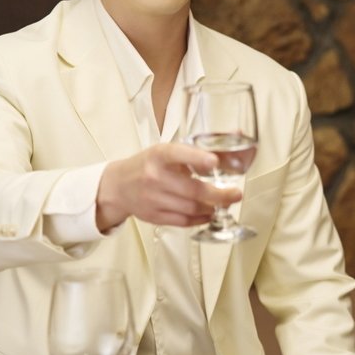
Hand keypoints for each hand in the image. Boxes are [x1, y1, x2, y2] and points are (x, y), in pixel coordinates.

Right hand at [95, 143, 242, 231]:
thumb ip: (197, 148)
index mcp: (158, 155)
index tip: (214, 161)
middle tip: (235, 193)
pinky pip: (183, 220)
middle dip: (218, 194)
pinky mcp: (154, 216)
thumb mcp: (166, 150)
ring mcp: (153, 198)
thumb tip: (236, 133)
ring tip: (224, 203)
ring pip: (191, 207)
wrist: (118, 186)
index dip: (197, 158)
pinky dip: (200, 218)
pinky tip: (209, 213)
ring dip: (212, 207)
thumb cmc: (148, 164)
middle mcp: (154, 176)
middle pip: (192, 189)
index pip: (178, 154)